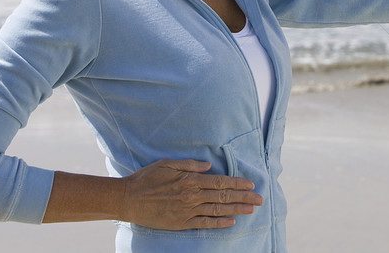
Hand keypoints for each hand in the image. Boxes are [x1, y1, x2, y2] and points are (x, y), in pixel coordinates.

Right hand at [120, 159, 262, 230]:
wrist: (128, 199)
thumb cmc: (147, 178)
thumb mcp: (167, 164)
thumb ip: (189, 164)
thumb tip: (208, 165)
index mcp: (190, 180)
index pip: (220, 182)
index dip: (237, 183)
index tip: (251, 184)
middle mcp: (192, 196)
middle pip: (223, 197)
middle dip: (244, 197)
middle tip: (260, 199)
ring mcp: (187, 211)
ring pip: (218, 210)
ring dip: (237, 209)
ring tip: (252, 209)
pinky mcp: (181, 223)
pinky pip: (204, 224)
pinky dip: (219, 223)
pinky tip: (231, 222)